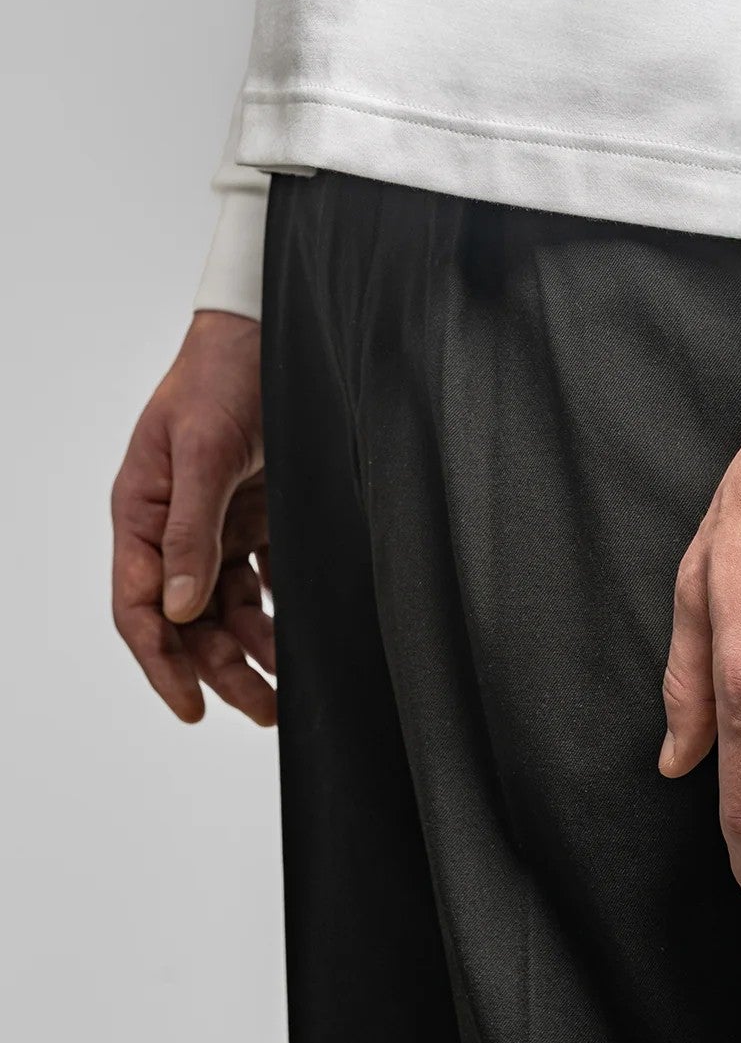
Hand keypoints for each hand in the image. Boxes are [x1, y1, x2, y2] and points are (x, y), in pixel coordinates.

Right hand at [111, 310, 274, 725]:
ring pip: (228, 606)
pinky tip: (300, 634)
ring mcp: (217, 523)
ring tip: (288, 685)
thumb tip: (177, 608)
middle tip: (262, 710)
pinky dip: (278, 609)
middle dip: (220, 669)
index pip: (138, 607)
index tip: (193, 708)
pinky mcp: (257, 514)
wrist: (269, 332)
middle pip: (187, 619)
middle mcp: (174, 528)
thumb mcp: (201, 451)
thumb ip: (190, 531)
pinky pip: (262, 577)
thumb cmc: (220, 378)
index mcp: (141, 514)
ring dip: (254, 647)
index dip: (163, 663)